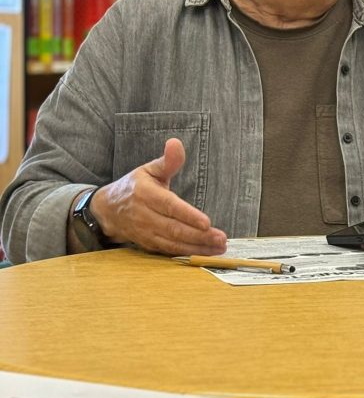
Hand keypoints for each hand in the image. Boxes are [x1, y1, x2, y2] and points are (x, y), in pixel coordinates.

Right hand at [93, 138, 226, 256]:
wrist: (108, 210)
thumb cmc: (135, 186)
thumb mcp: (149, 169)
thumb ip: (167, 161)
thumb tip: (176, 143)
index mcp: (146, 194)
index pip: (169, 206)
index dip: (188, 215)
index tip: (207, 222)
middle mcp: (144, 216)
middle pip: (174, 229)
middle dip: (199, 236)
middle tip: (221, 238)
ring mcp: (146, 233)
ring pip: (173, 243)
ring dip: (198, 247)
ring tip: (220, 247)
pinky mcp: (148, 244)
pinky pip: (169, 251)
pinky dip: (188, 253)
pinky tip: (207, 252)